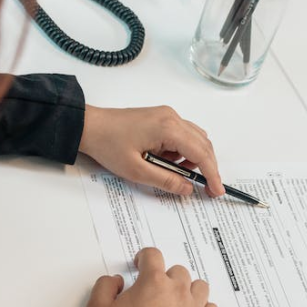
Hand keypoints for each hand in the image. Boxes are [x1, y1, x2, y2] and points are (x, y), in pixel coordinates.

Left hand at [80, 105, 225, 197]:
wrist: (88, 126)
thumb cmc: (108, 144)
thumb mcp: (136, 170)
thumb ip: (166, 181)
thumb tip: (188, 189)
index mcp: (168, 128)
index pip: (201, 153)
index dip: (212, 174)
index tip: (217, 190)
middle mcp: (172, 117)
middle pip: (203, 144)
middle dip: (207, 167)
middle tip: (206, 188)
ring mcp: (168, 115)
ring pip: (196, 139)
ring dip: (193, 158)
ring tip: (174, 172)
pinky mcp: (162, 117)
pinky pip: (184, 135)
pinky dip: (183, 150)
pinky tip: (167, 161)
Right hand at [86, 247, 218, 306]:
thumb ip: (106, 285)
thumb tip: (117, 281)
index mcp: (154, 282)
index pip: (153, 255)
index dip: (144, 257)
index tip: (140, 264)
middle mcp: (177, 292)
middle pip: (178, 271)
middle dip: (164, 277)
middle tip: (153, 290)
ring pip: (199, 286)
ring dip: (187, 289)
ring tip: (174, 300)